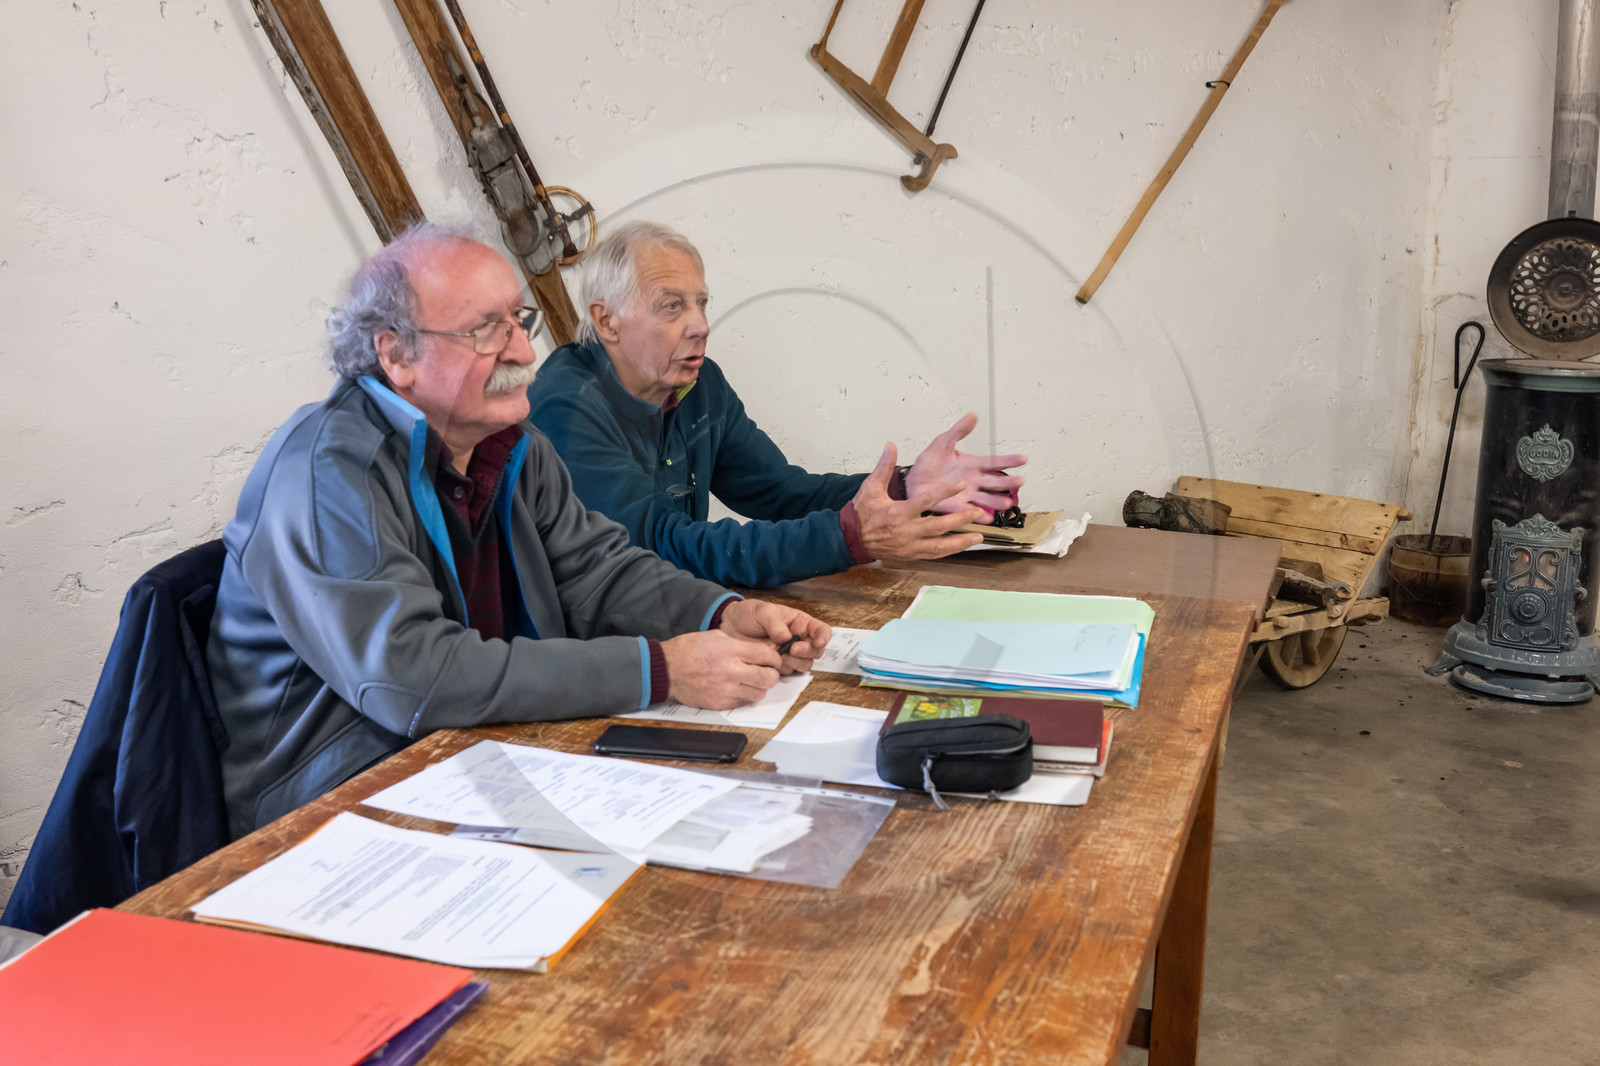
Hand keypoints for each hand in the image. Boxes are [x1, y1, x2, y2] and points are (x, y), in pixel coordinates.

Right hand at [660, 630, 781, 709]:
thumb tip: (761, 653)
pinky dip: (744, 696)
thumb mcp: (717, 637)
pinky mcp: (720, 703)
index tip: (773, 660)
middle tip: (766, 672)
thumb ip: (741, 645)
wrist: (668, 669)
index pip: (767, 656)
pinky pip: (743, 702)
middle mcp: (731, 670)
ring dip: (759, 688)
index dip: (774, 658)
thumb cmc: (690, 650)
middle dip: (771, 675)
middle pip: (768, 678)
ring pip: (759, 694)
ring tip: (750, 682)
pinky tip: (737, 688)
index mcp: (731, 650)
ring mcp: (725, 689)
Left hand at [720, 599, 832, 673]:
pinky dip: (783, 670)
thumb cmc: (749, 614)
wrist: (730, 627)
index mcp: (800, 623)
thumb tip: (787, 637)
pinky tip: (772, 662)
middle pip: (816, 651)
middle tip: (792, 650)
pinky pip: (789, 672)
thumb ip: (775, 624)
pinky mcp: (779, 665)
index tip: (817, 642)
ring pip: (805, 664)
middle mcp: (799, 639)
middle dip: (807, 652)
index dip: (823, 637)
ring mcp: (790, 653)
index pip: (821, 630)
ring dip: (796, 662)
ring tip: (780, 656)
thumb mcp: (762, 611)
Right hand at [853, 443, 984, 560]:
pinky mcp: (911, 555)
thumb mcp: (871, 487)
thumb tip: (891, 446)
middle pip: (938, 526)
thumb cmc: (862, 513)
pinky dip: (950, 551)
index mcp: (898, 513)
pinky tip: (962, 546)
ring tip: (978, 536)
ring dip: (960, 542)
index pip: (926, 501)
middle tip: (977, 512)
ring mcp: (909, 546)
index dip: (945, 492)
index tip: (960, 484)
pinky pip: (934, 555)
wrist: (851, 539)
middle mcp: (906, 531)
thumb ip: (884, 467)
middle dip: (960, 519)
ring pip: (940, 546)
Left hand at [905, 412, 1026, 521]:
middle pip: (994, 482)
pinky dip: (977, 515)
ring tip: (1007, 504)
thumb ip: (959, 431)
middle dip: (1007, 482)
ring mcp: (965, 494)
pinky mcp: (954, 506)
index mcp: (971, 465)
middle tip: (1020, 481)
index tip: (1023, 459)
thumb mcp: (942, 442)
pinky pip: (967, 511)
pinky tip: (987, 517)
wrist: (912, 480)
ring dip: (996, 502)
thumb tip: (972, 415)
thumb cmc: (928, 464)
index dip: (1009, 460)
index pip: (993, 462)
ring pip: (985, 498)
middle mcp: (972, 481)